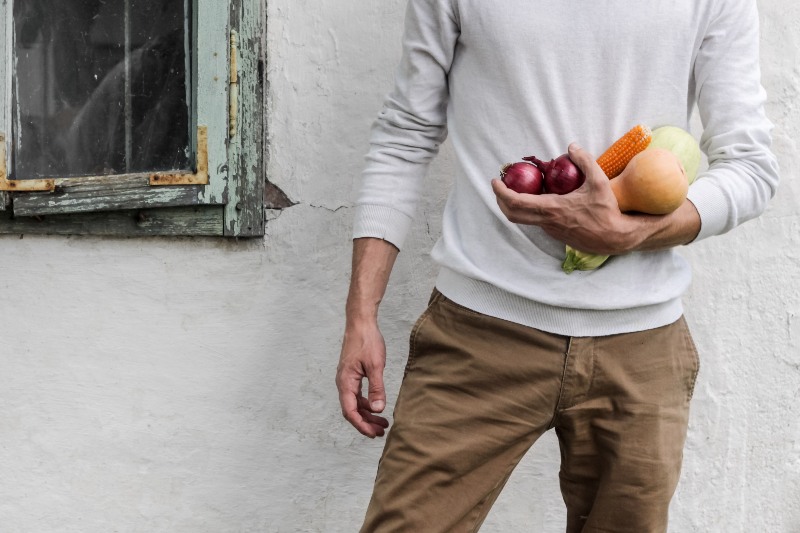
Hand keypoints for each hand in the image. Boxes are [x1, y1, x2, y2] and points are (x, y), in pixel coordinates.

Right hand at [336, 321, 389, 437]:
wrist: (360, 323)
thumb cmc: (367, 341)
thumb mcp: (376, 366)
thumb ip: (376, 388)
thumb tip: (378, 410)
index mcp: (346, 382)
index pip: (350, 411)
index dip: (362, 425)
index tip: (374, 434)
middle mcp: (343, 383)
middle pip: (352, 410)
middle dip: (366, 423)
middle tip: (382, 431)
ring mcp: (346, 379)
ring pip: (354, 403)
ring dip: (367, 414)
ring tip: (383, 422)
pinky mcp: (351, 375)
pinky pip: (357, 395)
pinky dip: (367, 403)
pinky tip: (377, 406)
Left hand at [492, 143, 639, 254]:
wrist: (614, 238)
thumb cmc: (607, 210)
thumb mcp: (599, 182)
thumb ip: (585, 161)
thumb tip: (571, 146)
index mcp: (551, 209)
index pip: (516, 202)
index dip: (501, 192)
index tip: (496, 181)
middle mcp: (546, 221)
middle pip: (512, 214)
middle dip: (501, 200)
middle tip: (500, 185)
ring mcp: (549, 229)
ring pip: (524, 218)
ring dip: (515, 205)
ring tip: (517, 188)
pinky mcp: (555, 233)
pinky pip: (536, 220)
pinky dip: (530, 209)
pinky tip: (539, 196)